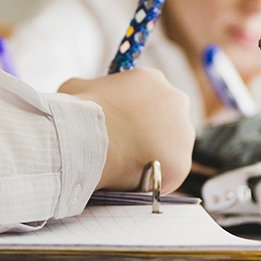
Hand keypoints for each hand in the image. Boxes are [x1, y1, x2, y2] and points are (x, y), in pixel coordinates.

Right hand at [58, 68, 193, 192]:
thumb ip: (90, 89)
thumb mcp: (78, 88)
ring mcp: (182, 133)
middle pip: (167, 120)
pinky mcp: (181, 163)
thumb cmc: (80, 111)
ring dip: (154, 155)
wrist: (88, 140)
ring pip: (171, 148)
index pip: (149, 95)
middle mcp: (175, 100)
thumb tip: (86, 94)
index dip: (134, 111)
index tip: (121, 124)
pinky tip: (134, 182)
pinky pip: (167, 174)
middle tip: (126, 146)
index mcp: (152, 79)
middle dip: (150, 132)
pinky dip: (153, 179)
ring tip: (128, 166)